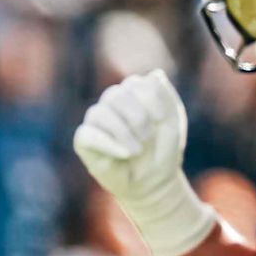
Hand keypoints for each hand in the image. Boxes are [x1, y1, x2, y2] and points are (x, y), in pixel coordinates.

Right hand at [73, 69, 216, 255]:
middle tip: (148, 139)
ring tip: (137, 150)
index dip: (150, 102)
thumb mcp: (171, 119)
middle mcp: (111, 104)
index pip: (134, 84)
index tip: (161, 121)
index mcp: (132, 93)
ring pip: (99, 113)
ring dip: (123, 132)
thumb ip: (163, 94)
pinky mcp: (84, 142)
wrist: (155, 180)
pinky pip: (86, 134)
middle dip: (137, 118)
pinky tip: (125, 153)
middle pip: (115, 95)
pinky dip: (107, 143)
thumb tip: (153, 75)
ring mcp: (96, 121)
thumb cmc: (162, 149)